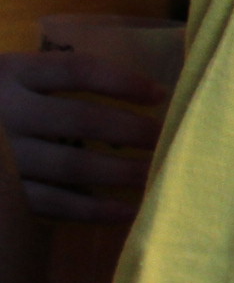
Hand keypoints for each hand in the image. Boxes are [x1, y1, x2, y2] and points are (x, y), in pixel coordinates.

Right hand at [0, 51, 164, 222]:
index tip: (159, 92)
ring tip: (157, 174)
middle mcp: (4, 113)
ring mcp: (1, 159)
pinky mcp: (0, 197)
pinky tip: (125, 211)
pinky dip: (91, 210)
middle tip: (168, 138)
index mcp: (8, 73)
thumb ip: (51, 79)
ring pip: (71, 167)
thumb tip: (139, 90)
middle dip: (130, 131)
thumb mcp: (8, 77)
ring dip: (120, 173)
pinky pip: (50, 204)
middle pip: (80, 121)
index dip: (121, 80)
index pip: (75, 71)